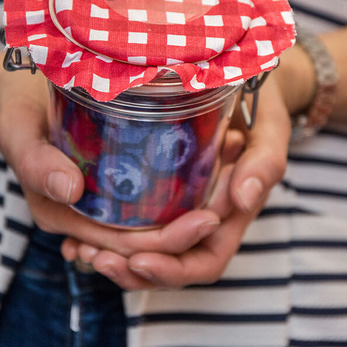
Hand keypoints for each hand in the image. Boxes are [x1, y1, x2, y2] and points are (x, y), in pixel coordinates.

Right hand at [0, 70, 226, 255]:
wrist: (15, 85)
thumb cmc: (15, 104)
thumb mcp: (16, 128)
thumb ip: (34, 161)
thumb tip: (70, 190)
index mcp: (61, 215)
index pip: (125, 248)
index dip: (168, 244)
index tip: (210, 218)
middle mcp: (83, 217)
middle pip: (147, 244)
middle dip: (192, 233)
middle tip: (232, 200)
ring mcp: (98, 202)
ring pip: (153, 225)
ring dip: (192, 211)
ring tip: (229, 179)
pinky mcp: (111, 181)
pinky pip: (149, 199)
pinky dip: (181, 190)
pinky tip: (212, 164)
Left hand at [60, 74, 290, 289]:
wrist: (244, 77)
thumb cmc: (260, 103)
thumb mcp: (269, 125)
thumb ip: (265, 159)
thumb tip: (244, 198)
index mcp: (231, 213)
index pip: (204, 260)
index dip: (172, 269)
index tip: (137, 258)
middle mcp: (203, 216)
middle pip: (168, 264)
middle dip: (131, 268)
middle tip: (92, 253)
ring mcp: (180, 204)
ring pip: (147, 249)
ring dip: (114, 256)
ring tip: (80, 247)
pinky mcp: (159, 188)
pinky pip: (132, 222)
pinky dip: (106, 234)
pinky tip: (77, 233)